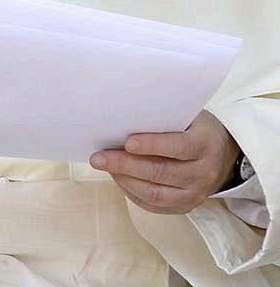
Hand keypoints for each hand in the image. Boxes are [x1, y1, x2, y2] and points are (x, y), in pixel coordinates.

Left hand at [89, 110, 239, 214]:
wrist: (223, 155)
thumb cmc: (197, 128)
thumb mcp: (189, 115)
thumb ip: (165, 117)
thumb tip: (126, 116)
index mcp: (205, 144)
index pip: (178, 147)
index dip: (152, 145)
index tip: (127, 142)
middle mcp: (203, 173)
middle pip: (161, 172)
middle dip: (126, 164)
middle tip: (99, 157)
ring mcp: (195, 194)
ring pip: (155, 193)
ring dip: (125, 180)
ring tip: (105, 166)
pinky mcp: (185, 207)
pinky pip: (155, 206)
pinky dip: (132, 193)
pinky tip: (118, 178)